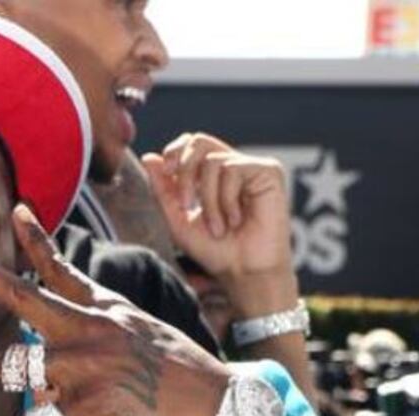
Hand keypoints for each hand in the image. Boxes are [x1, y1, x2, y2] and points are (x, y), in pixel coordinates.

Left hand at [0, 204, 230, 415]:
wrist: (216, 405)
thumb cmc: (175, 370)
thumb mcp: (138, 328)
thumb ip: (98, 315)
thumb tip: (69, 304)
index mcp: (100, 311)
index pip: (62, 269)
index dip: (37, 239)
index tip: (17, 208)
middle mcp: (87, 331)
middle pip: (24, 296)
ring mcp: (85, 368)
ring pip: (10, 367)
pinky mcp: (88, 409)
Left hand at [141, 133, 293, 288]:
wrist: (243, 271)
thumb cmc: (214, 250)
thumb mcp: (177, 220)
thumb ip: (163, 190)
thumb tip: (149, 157)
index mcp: (211, 175)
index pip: (189, 144)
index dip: (174, 152)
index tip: (165, 171)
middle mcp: (231, 166)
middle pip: (199, 141)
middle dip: (185, 172)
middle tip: (186, 204)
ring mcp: (251, 167)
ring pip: (213, 160)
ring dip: (208, 200)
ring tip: (218, 227)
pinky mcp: (268, 171)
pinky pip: (233, 169)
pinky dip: (226, 199)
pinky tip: (236, 220)